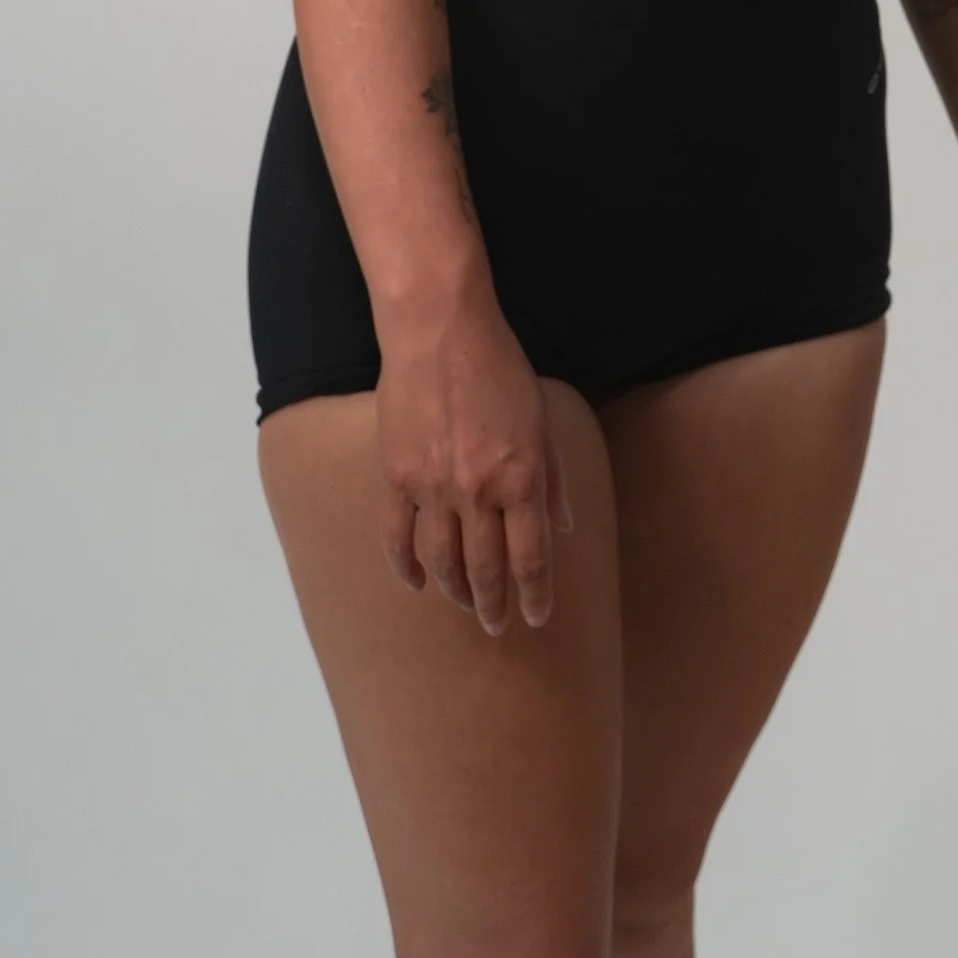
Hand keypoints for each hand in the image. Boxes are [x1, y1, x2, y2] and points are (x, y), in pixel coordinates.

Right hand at [374, 284, 572, 632]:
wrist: (440, 332)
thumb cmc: (501, 367)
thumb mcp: (543, 418)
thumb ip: (552, 477)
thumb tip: (563, 525)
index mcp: (520, 478)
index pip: (530, 559)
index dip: (535, 596)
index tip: (536, 618)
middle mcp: (476, 493)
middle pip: (485, 570)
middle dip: (494, 605)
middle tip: (497, 626)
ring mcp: (431, 489)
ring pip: (441, 563)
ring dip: (454, 592)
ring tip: (465, 604)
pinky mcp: (395, 478)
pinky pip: (396, 538)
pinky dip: (404, 567)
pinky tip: (415, 582)